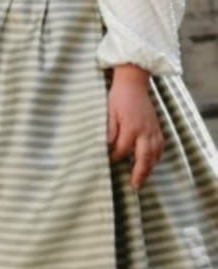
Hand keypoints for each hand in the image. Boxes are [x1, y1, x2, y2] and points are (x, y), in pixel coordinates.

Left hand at [109, 65, 163, 189]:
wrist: (133, 83)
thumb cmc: (118, 97)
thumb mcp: (109, 111)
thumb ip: (110, 129)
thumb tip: (107, 146)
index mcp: (130, 127)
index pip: (123, 149)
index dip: (115, 157)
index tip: (109, 161)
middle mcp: (145, 132)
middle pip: (144, 157)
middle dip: (139, 173)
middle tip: (135, 185)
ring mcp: (153, 130)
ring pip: (155, 154)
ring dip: (149, 168)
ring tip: (143, 179)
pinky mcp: (157, 128)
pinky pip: (160, 147)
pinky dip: (157, 157)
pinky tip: (152, 162)